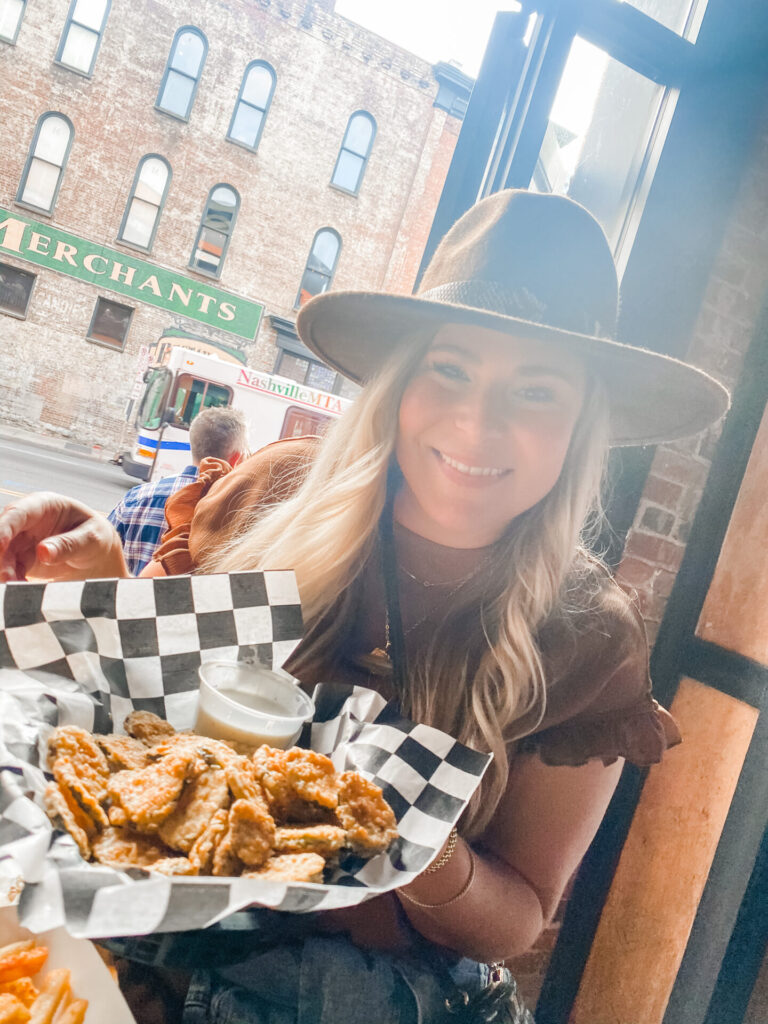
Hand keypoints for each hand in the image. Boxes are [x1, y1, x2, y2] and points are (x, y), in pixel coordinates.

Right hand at [0, 492, 128, 581]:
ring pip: (3, 554)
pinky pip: (9, 569)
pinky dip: (12, 581)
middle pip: (3, 534)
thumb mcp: (91, 538)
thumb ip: (69, 544)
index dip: (4, 528)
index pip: (18, 512)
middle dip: (1, 556)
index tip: (0, 546)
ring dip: (5, 571)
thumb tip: (43, 552)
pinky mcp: (20, 560)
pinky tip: (20, 591)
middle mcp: (27, 521)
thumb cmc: (96, 538)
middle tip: (7, 578)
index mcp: (44, 505)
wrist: (97, 556)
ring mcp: (21, 540)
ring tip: (16, 588)